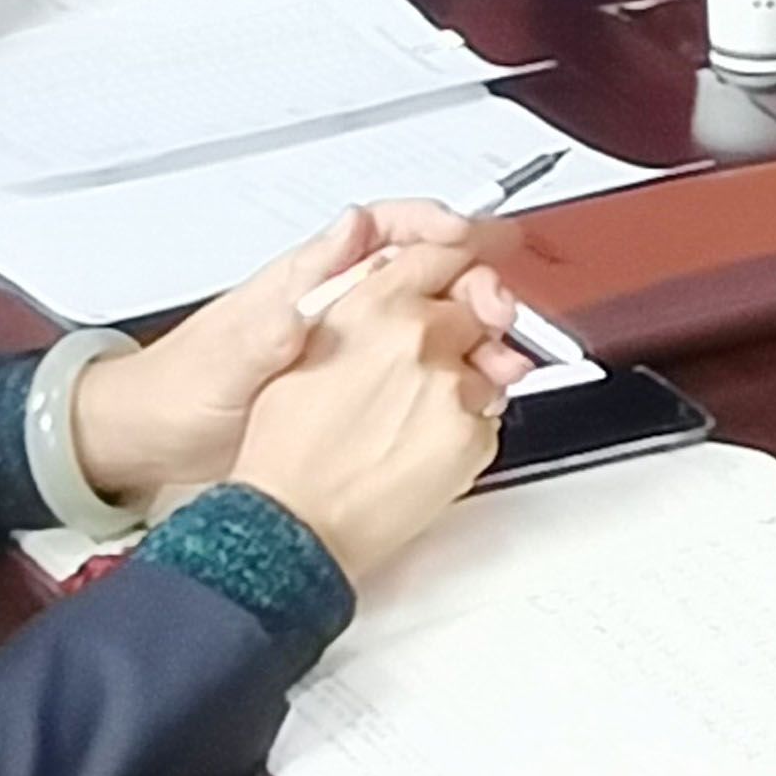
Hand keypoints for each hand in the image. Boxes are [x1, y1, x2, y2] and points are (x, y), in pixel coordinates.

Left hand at [69, 201, 494, 506]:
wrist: (149, 439)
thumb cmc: (179, 388)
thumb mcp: (230, 351)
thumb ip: (281, 311)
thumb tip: (333, 251)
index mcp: (306, 282)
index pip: (382, 228)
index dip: (432, 223)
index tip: (472, 236)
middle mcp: (332, 305)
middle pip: (422, 271)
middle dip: (472, 281)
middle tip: (501, 309)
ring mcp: (344, 345)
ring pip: (428, 320)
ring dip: (472, 332)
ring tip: (503, 359)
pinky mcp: (348, 386)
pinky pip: (416, 365)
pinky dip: (453, 373)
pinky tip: (473, 391)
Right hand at [219, 249, 536, 589]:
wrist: (294, 522)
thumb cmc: (287, 450)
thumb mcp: (305, 351)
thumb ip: (358, 310)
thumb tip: (383, 292)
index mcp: (375, 306)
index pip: (445, 253)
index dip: (462, 259)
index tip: (475, 260)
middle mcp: (421, 338)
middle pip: (478, 307)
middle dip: (463, 329)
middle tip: (429, 363)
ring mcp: (454, 387)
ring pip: (488, 366)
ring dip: (464, 382)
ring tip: (411, 419)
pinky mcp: (475, 435)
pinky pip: (488, 418)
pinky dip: (465, 427)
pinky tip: (420, 446)